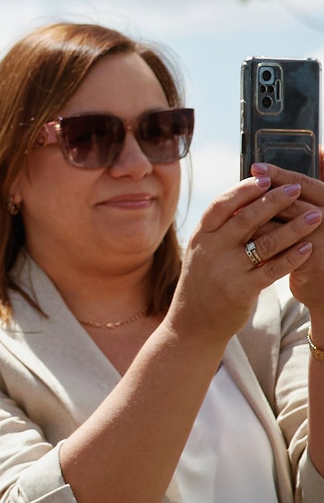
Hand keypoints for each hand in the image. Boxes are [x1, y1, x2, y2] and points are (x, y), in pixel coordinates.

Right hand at [168, 167, 318, 346]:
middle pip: (246, 219)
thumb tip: (248, 199)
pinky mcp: (241, 290)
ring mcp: (226, 270)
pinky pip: (273, 269)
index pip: (221, 205)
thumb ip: (220, 229)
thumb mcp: (202, 252)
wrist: (191, 324)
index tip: (264, 178)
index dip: (243, 190)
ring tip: (316, 215)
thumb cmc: (203, 282)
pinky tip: (309, 247)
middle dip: (274, 201)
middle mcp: (211, 250)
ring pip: (266, 242)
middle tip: (297, 189)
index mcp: (201, 237)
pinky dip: (293, 257)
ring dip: (295, 227)